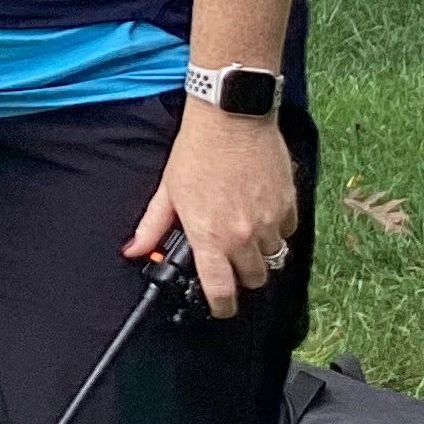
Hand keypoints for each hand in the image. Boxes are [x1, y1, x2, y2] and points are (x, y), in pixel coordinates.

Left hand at [124, 101, 296, 317]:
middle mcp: (243, 235)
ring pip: (274, 257)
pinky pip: (289, 231)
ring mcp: (270, 221)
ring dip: (261, 252)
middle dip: (243, 276)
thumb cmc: (198, 151)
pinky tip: (261, 213)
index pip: (222, 291)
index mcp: (210, 236)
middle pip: (254, 279)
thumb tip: (134, 251)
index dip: (222, 306)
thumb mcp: (168, 191)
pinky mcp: (289, 204)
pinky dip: (278, 229)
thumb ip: (152, 227)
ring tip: (245, 233)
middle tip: (231, 260)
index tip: (220, 305)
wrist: (232, 117)